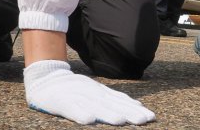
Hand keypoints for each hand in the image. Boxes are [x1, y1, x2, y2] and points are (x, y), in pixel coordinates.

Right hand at [24, 60, 155, 124]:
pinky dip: (80, 113)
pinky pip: (72, 109)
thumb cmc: (76, 89)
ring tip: (120, 121)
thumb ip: (115, 99)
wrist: (47, 78)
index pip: (121, 101)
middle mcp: (92, 94)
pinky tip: (88, 120)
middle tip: (144, 120)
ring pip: (95, 107)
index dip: (136, 109)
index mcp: (101, 93)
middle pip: (112, 104)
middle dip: (129, 112)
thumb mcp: (98, 91)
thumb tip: (137, 105)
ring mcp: (77, 97)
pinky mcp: (62, 102)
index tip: (151, 117)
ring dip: (108, 114)